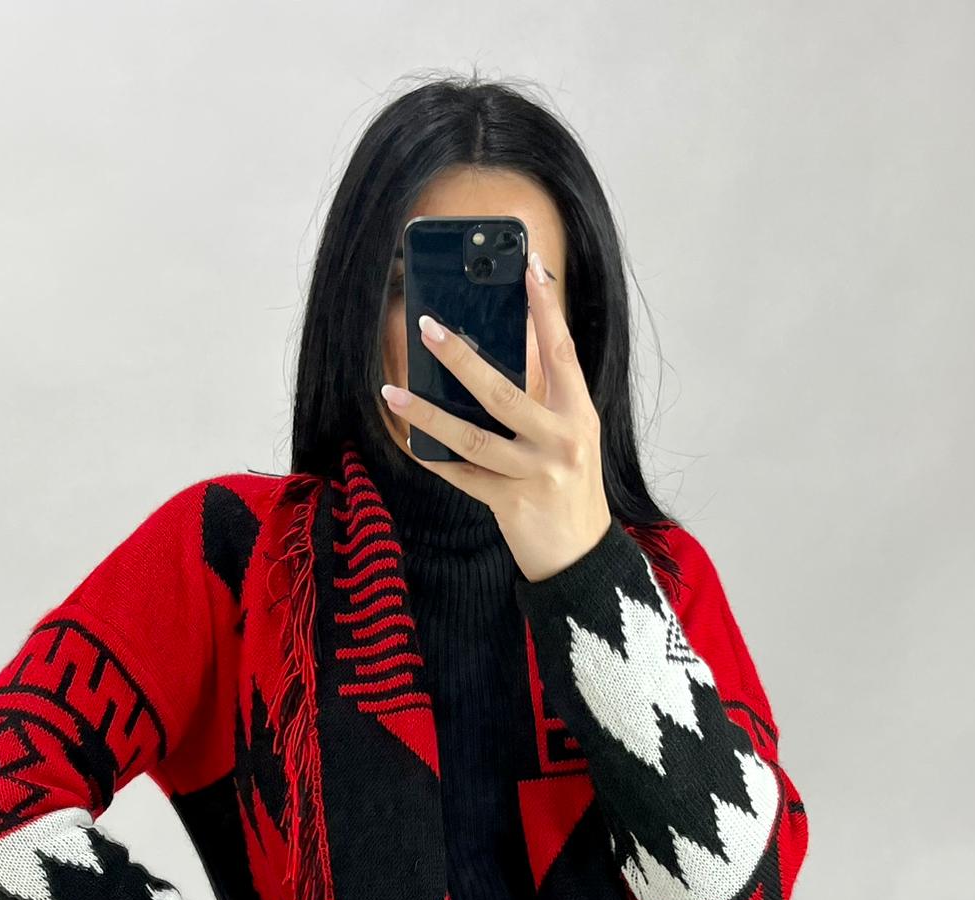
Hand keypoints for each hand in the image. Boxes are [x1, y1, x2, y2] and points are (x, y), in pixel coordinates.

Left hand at [380, 250, 612, 582]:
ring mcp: (536, 474)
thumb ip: (542, 398)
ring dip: (427, 413)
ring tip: (393, 392)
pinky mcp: (511, 503)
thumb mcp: (569, 437)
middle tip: (426, 326)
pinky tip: (407, 440)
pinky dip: (433, 458)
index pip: (561, 351)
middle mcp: (561, 441)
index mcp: (578, 414)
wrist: (581, 557)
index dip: (545, 308)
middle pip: (504, 392)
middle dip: (461, 358)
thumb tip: (498, 356)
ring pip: (473, 438)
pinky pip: (463, 476)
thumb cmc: (570, 489)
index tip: (528, 267)